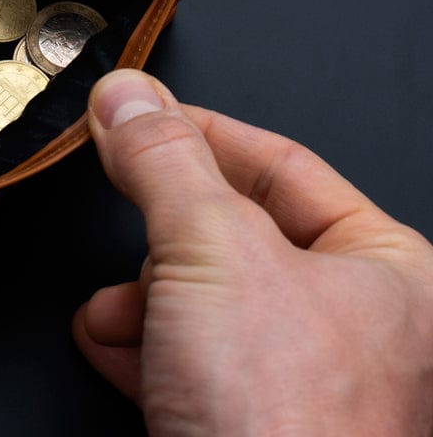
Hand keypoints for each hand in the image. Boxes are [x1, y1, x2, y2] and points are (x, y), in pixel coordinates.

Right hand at [74, 68, 432, 434]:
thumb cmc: (286, 424)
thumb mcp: (213, 250)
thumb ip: (165, 160)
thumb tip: (128, 96)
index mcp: (389, 273)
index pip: (280, 165)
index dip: (199, 131)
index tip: (137, 113)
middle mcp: (357, 329)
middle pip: (234, 233)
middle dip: (162, 229)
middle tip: (118, 198)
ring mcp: (304, 385)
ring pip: (203, 301)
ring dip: (141, 295)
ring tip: (112, 306)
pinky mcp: (251, 430)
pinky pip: (190, 362)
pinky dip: (142, 348)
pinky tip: (112, 348)